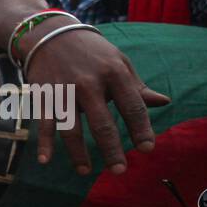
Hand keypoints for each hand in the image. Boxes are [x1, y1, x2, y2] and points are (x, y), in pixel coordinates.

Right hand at [21, 28, 168, 174]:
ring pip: (72, 128)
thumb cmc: (91, 52)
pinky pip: (44, 123)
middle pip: (103, 124)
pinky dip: (44, 142)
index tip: (146, 149)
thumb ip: (137, 86)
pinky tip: (45, 160)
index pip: (132, 106)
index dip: (141, 129)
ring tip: (85, 172)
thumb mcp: (118, 62)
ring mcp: (64, 90)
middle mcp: (89, 82)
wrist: (50, 34)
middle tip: (119, 171)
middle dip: (112, 150)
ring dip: (78, 153)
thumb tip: (164, 102)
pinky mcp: (43, 95)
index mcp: (114, 72)